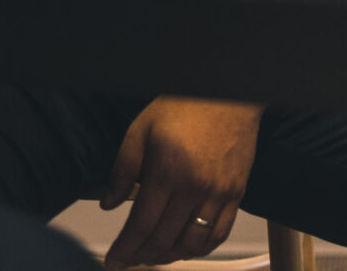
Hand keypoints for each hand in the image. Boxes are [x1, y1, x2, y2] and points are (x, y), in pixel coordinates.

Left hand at [101, 98, 264, 266]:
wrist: (229, 92)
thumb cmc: (186, 105)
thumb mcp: (140, 130)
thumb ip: (122, 170)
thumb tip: (109, 203)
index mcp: (167, 171)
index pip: (141, 225)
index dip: (124, 249)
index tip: (113, 260)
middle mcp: (195, 187)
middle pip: (164, 239)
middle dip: (141, 255)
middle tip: (129, 258)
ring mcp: (219, 193)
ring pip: (192, 244)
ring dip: (169, 256)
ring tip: (154, 255)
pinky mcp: (236, 194)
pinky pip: (219, 234)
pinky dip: (201, 249)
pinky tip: (186, 247)